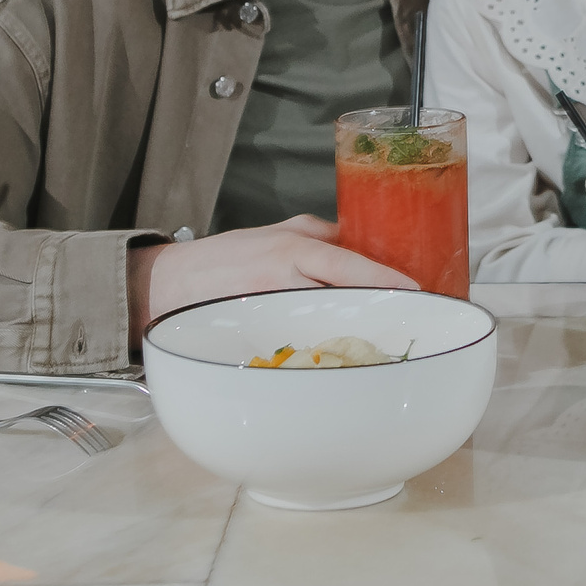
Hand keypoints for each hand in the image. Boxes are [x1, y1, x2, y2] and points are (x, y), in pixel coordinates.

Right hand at [133, 215, 416, 333]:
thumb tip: (360, 243)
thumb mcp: (275, 231)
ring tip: (380, 337)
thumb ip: (318, 235)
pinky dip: (320, 346)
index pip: (348, 263)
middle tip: (408, 317)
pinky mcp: (258, 338)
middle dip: (375, 307)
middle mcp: (284, 278)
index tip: (414, 289)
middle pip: (343, 296)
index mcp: (292, 247)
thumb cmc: (226, 257)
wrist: (171, 284)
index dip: (382, 279)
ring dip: (352, 329)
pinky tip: (336, 353)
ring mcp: (272, 311)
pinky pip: (299, 343)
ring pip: (325, 323)